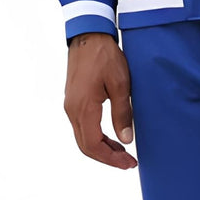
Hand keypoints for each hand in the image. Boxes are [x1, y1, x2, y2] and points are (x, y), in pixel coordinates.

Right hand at [64, 33, 137, 168]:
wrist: (89, 36)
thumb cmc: (105, 57)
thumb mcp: (121, 85)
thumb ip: (122, 114)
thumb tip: (126, 139)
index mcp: (83, 108)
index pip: (94, 145)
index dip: (111, 159)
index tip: (129, 164)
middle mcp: (72, 110)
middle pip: (86, 146)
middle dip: (107, 158)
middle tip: (129, 163)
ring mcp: (71, 106)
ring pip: (83, 138)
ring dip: (102, 149)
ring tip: (123, 153)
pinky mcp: (73, 101)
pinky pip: (82, 127)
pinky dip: (96, 138)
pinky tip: (112, 138)